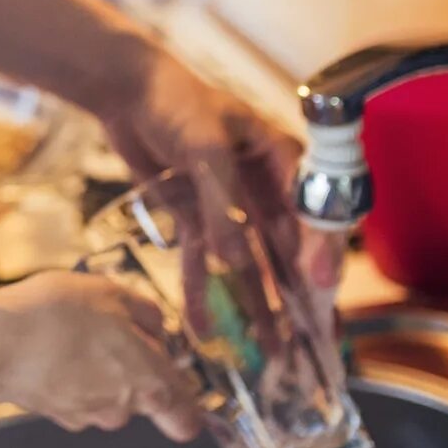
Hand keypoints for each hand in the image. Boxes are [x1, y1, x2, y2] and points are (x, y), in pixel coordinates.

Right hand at [0, 271, 204, 440]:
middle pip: (142, 397)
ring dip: (97, 371)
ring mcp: (85, 415)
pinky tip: (48, 348)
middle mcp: (121, 409)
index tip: (180, 388)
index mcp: (148, 383)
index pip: (186, 417)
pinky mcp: (53, 413)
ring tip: (70, 334)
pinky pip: (74, 395)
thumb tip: (159, 329)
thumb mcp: (112, 293)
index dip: (187, 404)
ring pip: (106, 395)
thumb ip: (148, 313)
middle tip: (107, 332)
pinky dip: (68, 376)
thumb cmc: (56, 315)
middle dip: (131, 368)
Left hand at [100, 50, 347, 337]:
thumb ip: (221, 204)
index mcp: (282, 161)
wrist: (126, 89)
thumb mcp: (203, 147)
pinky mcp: (197, 216)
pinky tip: (205, 330)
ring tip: (269, 358)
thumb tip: (235, 261)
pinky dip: (203, 293)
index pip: (314, 214)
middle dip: (299, 301)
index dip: (320, 252)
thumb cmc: (176, 102)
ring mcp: (230, 207)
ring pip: (249, 265)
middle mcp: (264, 189)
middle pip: (288, 252)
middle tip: (312, 348)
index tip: (319, 287)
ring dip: (257, 308)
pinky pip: (204, 261)